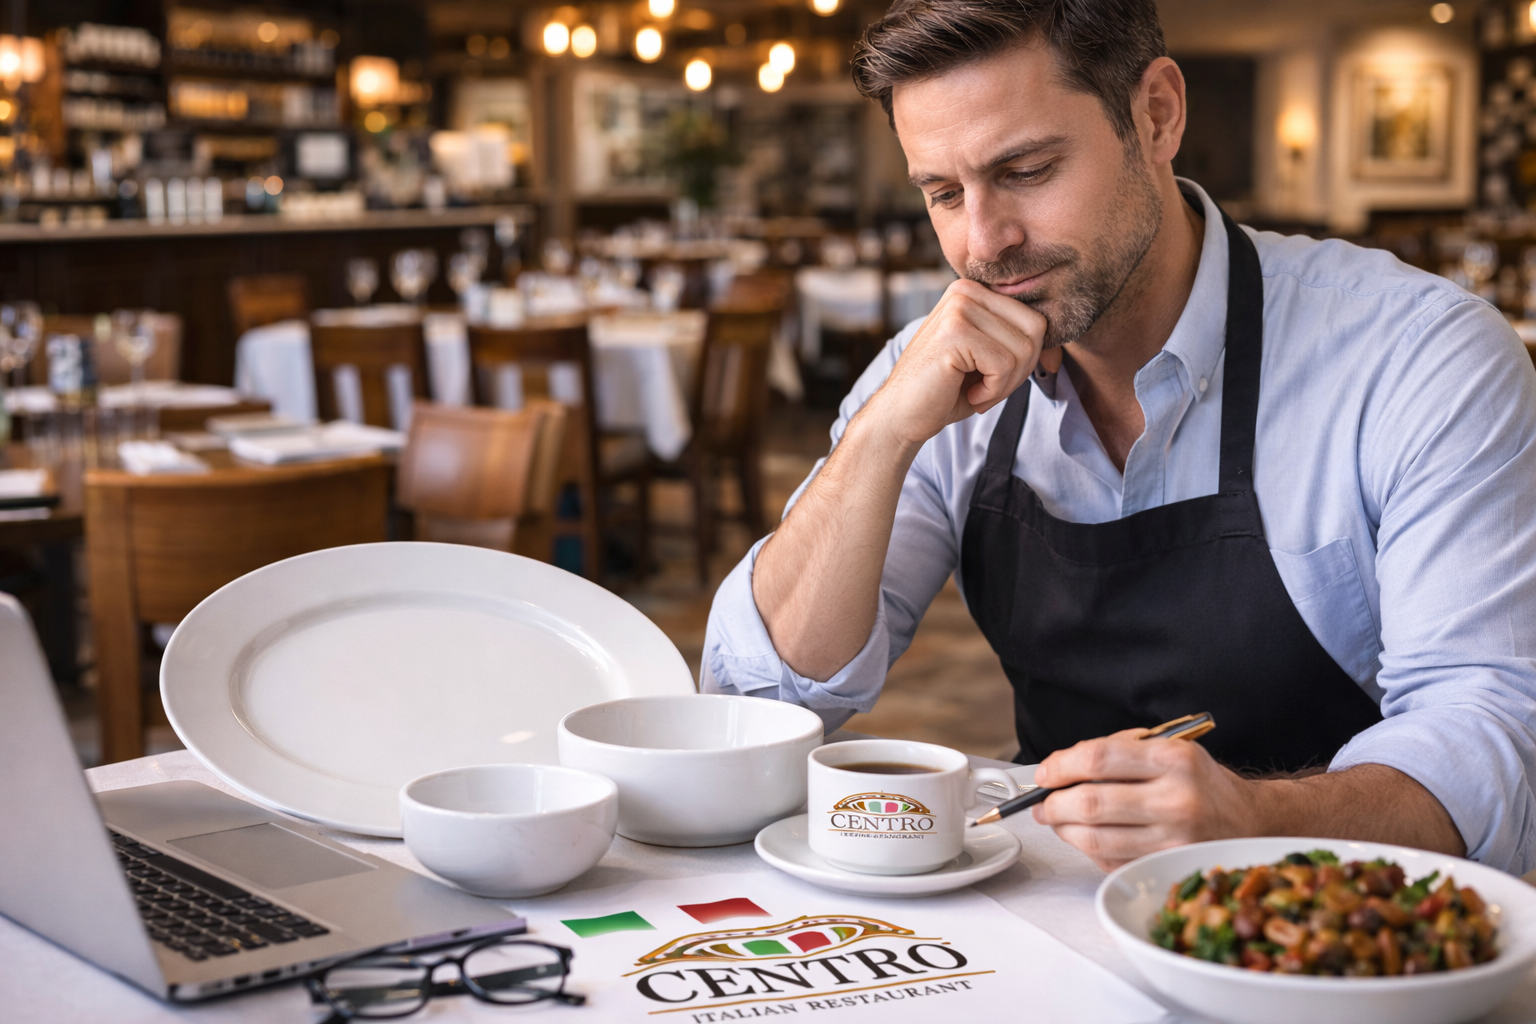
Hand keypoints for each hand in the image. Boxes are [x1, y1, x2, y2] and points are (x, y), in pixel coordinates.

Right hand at [863, 278, 1049, 448]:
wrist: (900, 416)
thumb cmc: (946, 390)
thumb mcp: (988, 360)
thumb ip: (1018, 345)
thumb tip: (1057, 351)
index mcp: (974, 291)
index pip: (1035, 320)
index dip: (1026, 359)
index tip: (995, 378)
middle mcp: (965, 291)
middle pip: (1035, 330)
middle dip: (1020, 371)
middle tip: (988, 388)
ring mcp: (958, 308)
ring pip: (1022, 349)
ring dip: (1005, 384)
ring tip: (976, 391)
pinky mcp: (954, 331)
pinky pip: (1003, 364)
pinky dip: (993, 390)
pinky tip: (969, 393)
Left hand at [1030, 729, 1258, 871]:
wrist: (1249, 820)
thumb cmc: (1198, 781)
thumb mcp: (1167, 748)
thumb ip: (1117, 752)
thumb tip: (1061, 769)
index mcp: (1174, 759)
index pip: (1099, 759)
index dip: (1061, 765)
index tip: (1045, 772)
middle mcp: (1177, 799)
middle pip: (1092, 802)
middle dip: (1053, 803)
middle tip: (1042, 802)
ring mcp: (1173, 839)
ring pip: (1095, 838)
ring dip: (1064, 829)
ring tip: (1056, 819)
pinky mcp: (1168, 866)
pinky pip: (1110, 860)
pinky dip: (1087, 849)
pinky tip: (1085, 836)